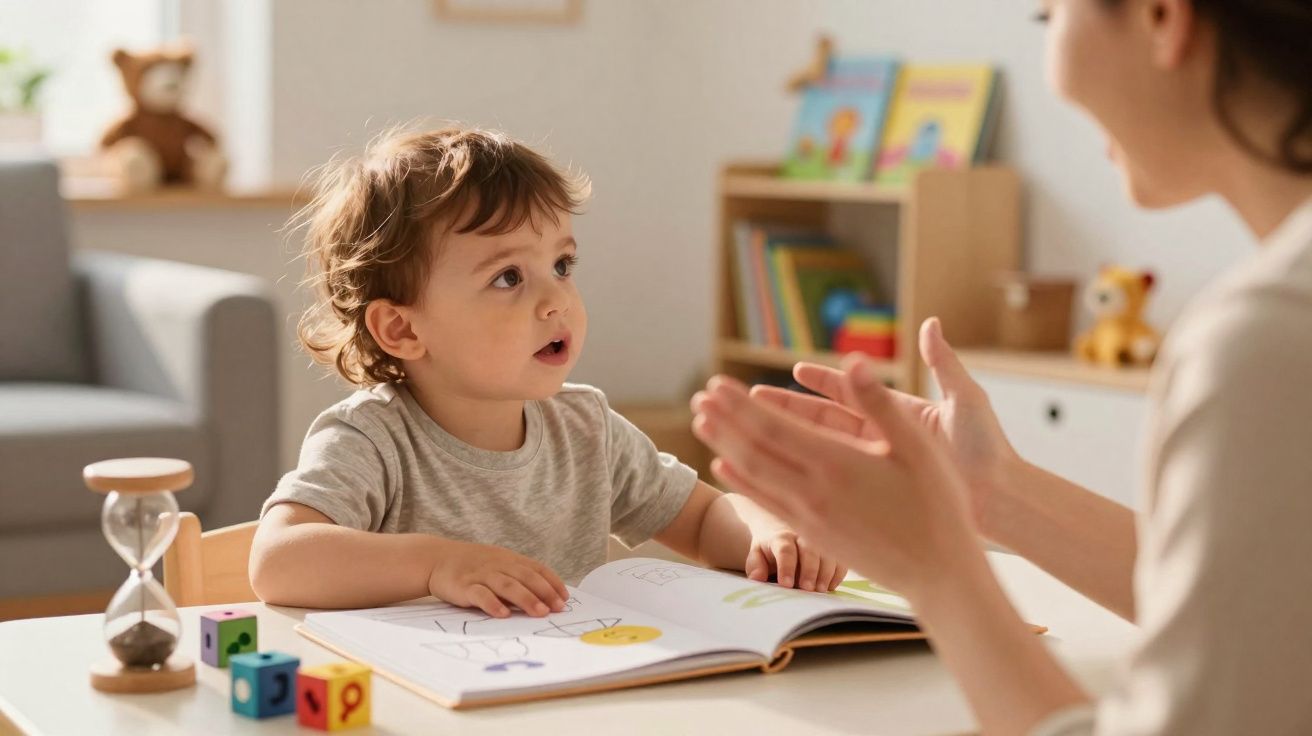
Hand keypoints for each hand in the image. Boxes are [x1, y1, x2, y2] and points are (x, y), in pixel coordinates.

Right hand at [427, 541, 569, 617]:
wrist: (436, 558)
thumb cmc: (472, 565)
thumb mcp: (497, 564)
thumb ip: (517, 577)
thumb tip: (544, 598)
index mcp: (509, 559)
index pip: (536, 569)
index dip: (552, 582)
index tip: (564, 598)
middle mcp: (498, 565)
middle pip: (525, 577)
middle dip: (544, 592)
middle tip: (557, 608)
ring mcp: (481, 575)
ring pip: (507, 585)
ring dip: (526, 598)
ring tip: (539, 612)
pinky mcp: (464, 586)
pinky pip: (480, 595)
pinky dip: (493, 604)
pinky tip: (503, 614)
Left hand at [692, 355, 980, 599]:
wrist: (937, 573)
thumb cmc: (937, 506)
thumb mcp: (917, 446)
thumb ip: (879, 404)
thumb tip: (854, 363)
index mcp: (838, 462)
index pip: (773, 428)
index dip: (740, 405)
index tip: (717, 384)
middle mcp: (815, 489)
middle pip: (754, 449)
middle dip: (723, 420)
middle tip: (698, 396)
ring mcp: (810, 515)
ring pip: (754, 475)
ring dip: (723, 446)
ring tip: (700, 422)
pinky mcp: (812, 533)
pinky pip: (766, 502)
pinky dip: (742, 481)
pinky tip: (724, 466)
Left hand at [743, 523, 847, 591]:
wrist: (779, 524)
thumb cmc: (769, 547)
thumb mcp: (757, 554)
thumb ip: (755, 566)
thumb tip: (757, 578)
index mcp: (781, 538)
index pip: (785, 550)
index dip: (786, 567)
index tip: (786, 584)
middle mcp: (802, 536)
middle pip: (809, 550)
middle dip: (810, 570)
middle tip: (808, 589)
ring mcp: (818, 539)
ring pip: (827, 552)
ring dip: (826, 572)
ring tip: (821, 590)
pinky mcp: (831, 546)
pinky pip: (839, 558)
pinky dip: (837, 572)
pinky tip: (831, 586)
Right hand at [748, 318, 1019, 528]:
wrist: (1003, 500)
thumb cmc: (988, 449)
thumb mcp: (964, 399)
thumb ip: (943, 362)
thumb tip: (930, 322)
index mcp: (901, 412)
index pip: (852, 391)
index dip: (822, 380)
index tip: (794, 369)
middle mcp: (885, 437)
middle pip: (827, 419)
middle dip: (791, 409)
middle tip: (754, 400)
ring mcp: (880, 466)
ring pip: (825, 450)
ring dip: (792, 440)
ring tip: (757, 434)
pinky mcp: (879, 493)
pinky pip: (836, 482)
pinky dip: (808, 476)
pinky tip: (781, 477)